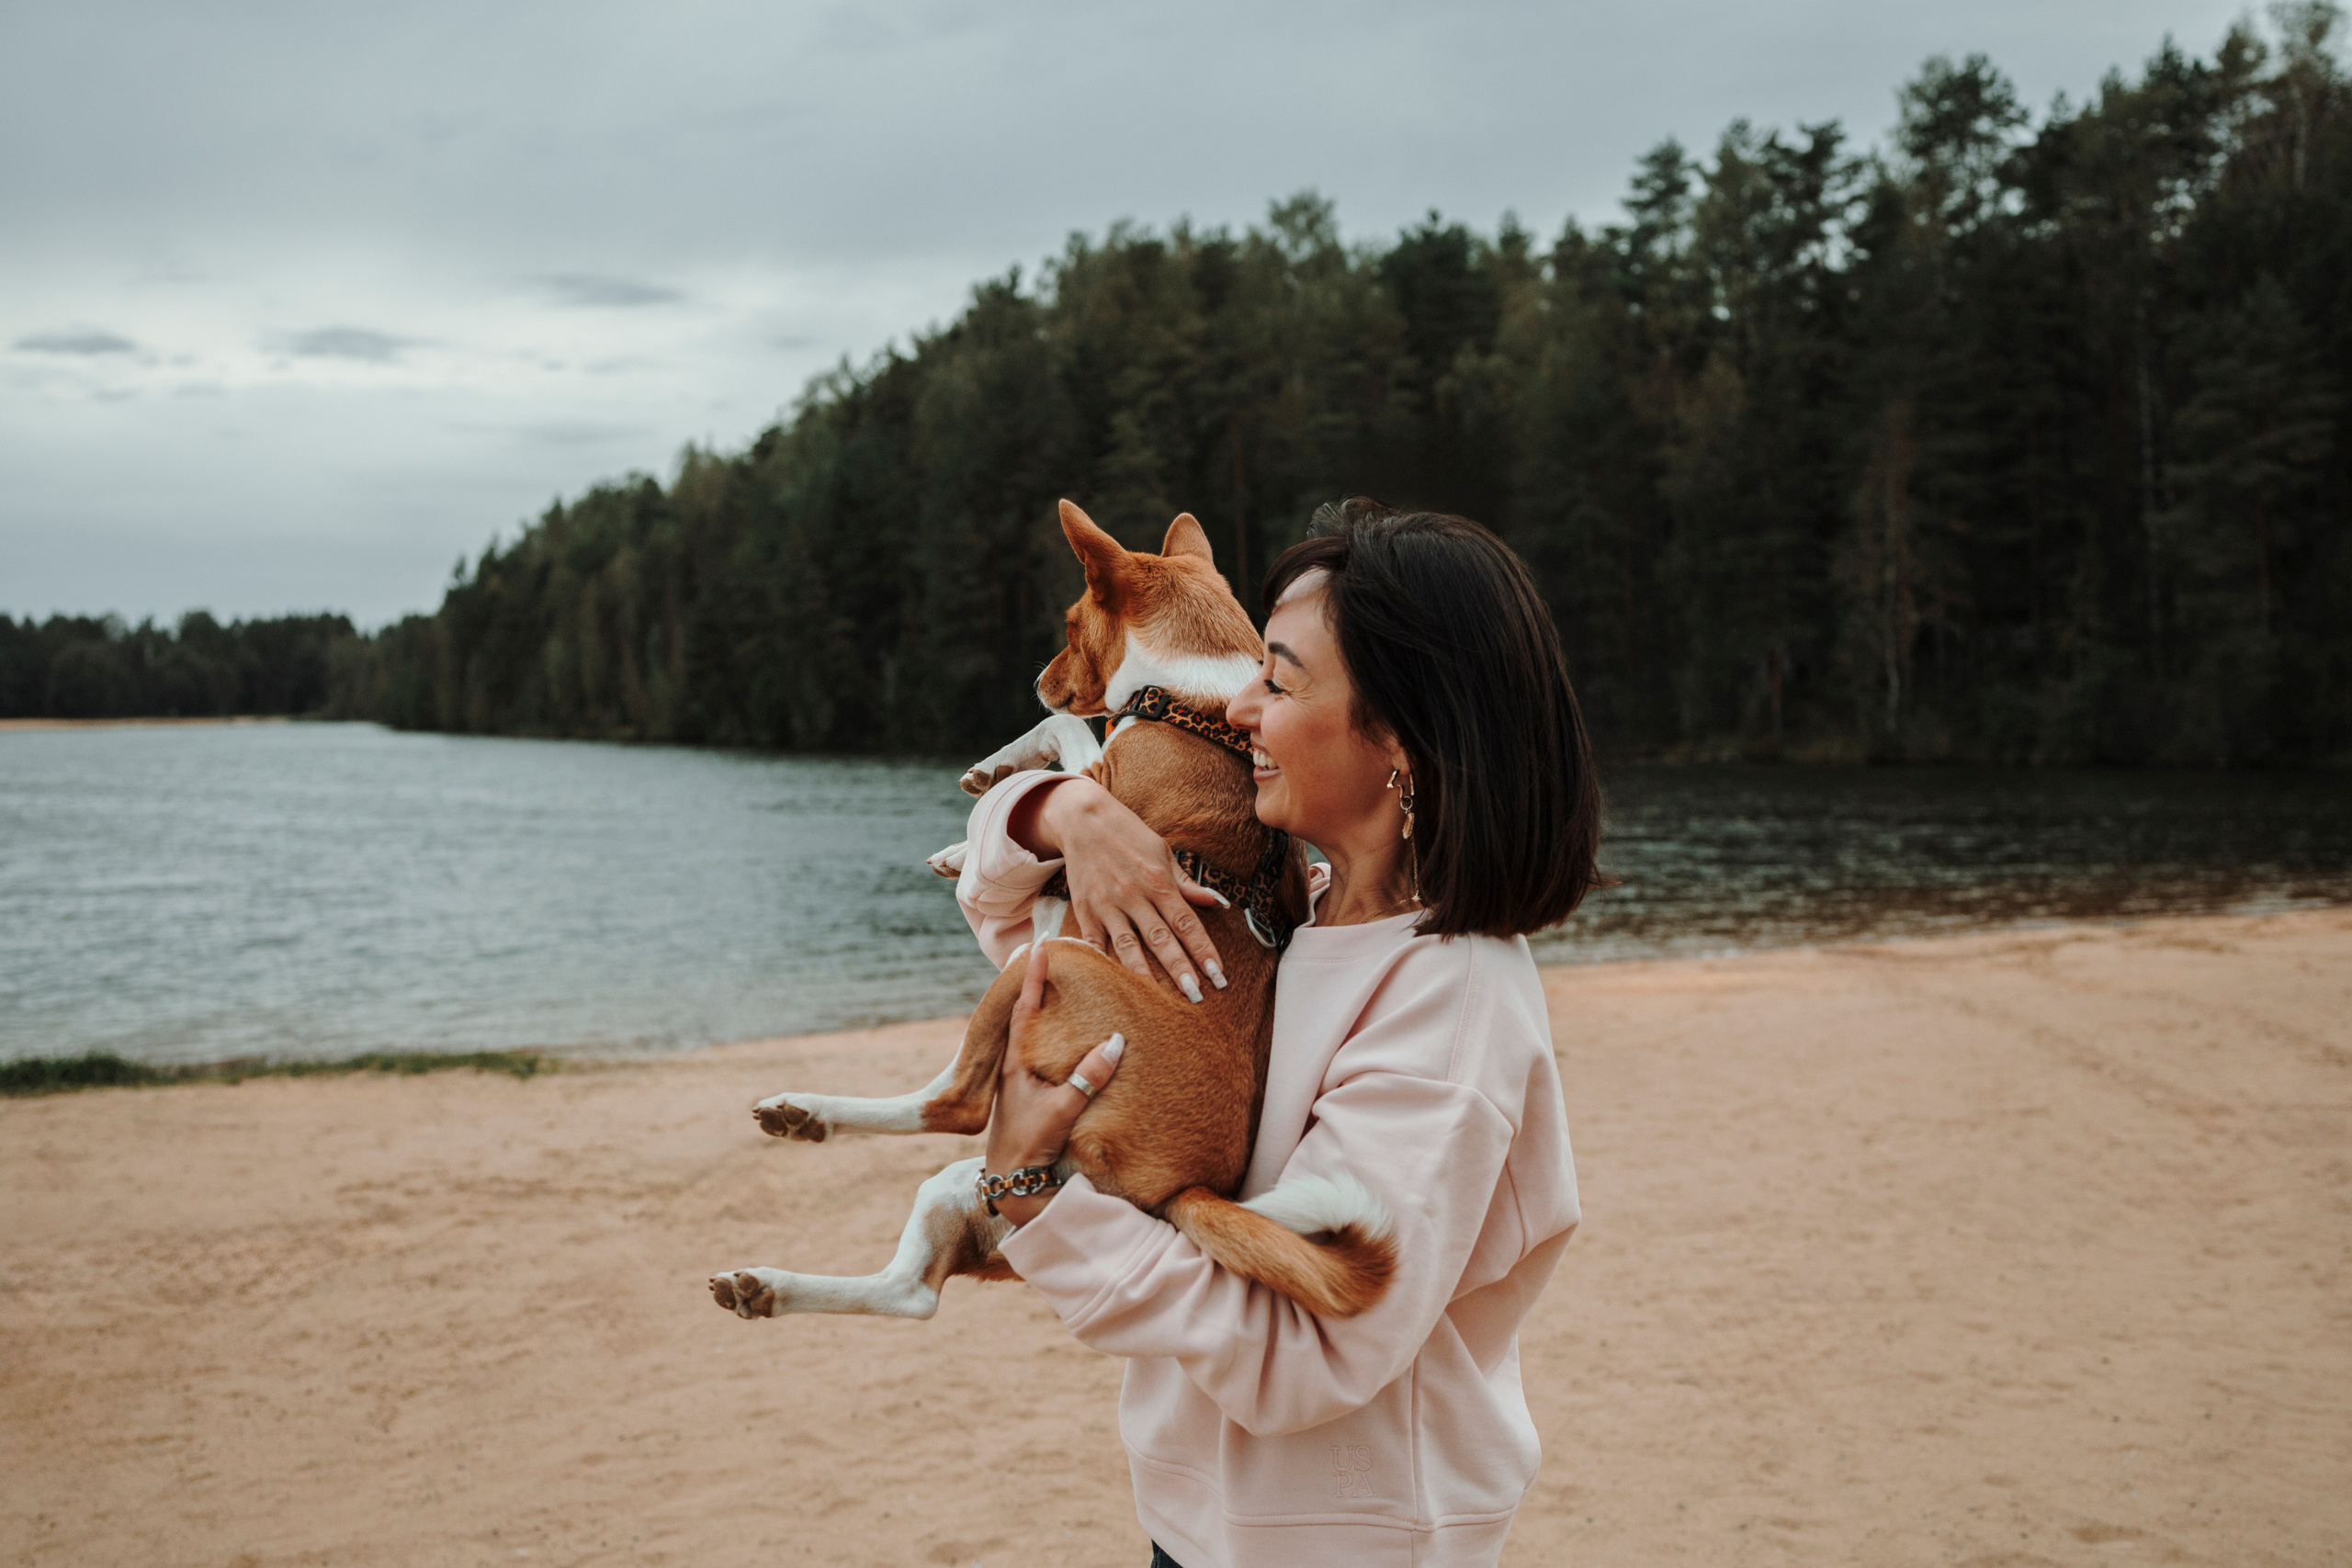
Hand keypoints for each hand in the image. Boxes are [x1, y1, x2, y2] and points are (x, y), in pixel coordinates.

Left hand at [985, 941, 1127, 1224]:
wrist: (1011, 1182)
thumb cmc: (1030, 1143)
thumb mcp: (1062, 1109)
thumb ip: (1089, 1077)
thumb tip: (1117, 1041)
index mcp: (1017, 1064)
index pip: (1025, 1010)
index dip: (1032, 978)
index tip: (1039, 947)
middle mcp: (1016, 1068)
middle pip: (1025, 1016)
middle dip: (1036, 986)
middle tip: (1046, 957)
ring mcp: (1021, 1083)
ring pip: (1032, 1036)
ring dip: (1043, 1011)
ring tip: (1055, 988)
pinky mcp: (1030, 1097)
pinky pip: (1041, 1056)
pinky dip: (1051, 1038)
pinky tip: (1063, 1038)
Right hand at [1012, 777, 1228, 999]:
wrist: (1084, 820)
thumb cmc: (1129, 835)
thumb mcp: (1163, 852)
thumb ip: (1187, 883)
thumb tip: (1217, 901)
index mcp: (1158, 881)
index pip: (1186, 923)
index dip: (1203, 950)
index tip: (1218, 974)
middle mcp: (1134, 895)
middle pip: (1161, 939)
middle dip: (1180, 969)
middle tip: (1196, 995)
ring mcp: (1108, 905)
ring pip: (1129, 946)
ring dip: (1146, 974)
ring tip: (1160, 999)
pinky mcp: (1085, 910)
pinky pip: (1095, 943)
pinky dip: (1103, 963)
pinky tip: (1113, 985)